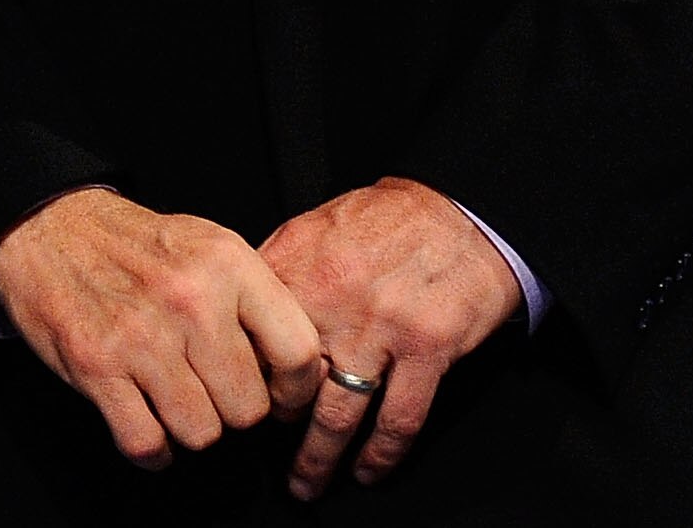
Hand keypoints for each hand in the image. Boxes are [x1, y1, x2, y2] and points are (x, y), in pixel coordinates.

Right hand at [0, 187, 321, 472]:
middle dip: (234, 410)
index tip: (278, 395)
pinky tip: (149, 424)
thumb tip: (291, 368)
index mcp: (228, 264)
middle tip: (215, 392)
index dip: (294, 390)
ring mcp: (141, 336)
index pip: (297, 353)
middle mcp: (190, 300)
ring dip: (191, 428)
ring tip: (178, 401)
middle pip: (247, 408)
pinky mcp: (97, 367)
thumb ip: (253, 299)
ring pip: (201, 433)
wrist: (50, 225)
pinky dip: (151, 449)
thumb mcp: (210, 245)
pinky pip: (145, 442)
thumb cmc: (136, 243)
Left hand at [258, 178, 524, 498]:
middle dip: (273, 426)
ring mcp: (382, 329)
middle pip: (287, 383)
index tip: (232, 398)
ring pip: (337, 414)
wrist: (461, 210)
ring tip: (306, 483)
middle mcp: (334, 300)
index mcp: (298, 267)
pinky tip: (368, 471)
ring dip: (318, 459)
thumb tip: (236, 315)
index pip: (249, 338)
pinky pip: (399, 420)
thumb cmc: (387, 219)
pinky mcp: (428, 350)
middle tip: (261, 449)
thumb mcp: (314, 227)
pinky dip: (381, 455)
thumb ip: (276, 272)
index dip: (236, 375)